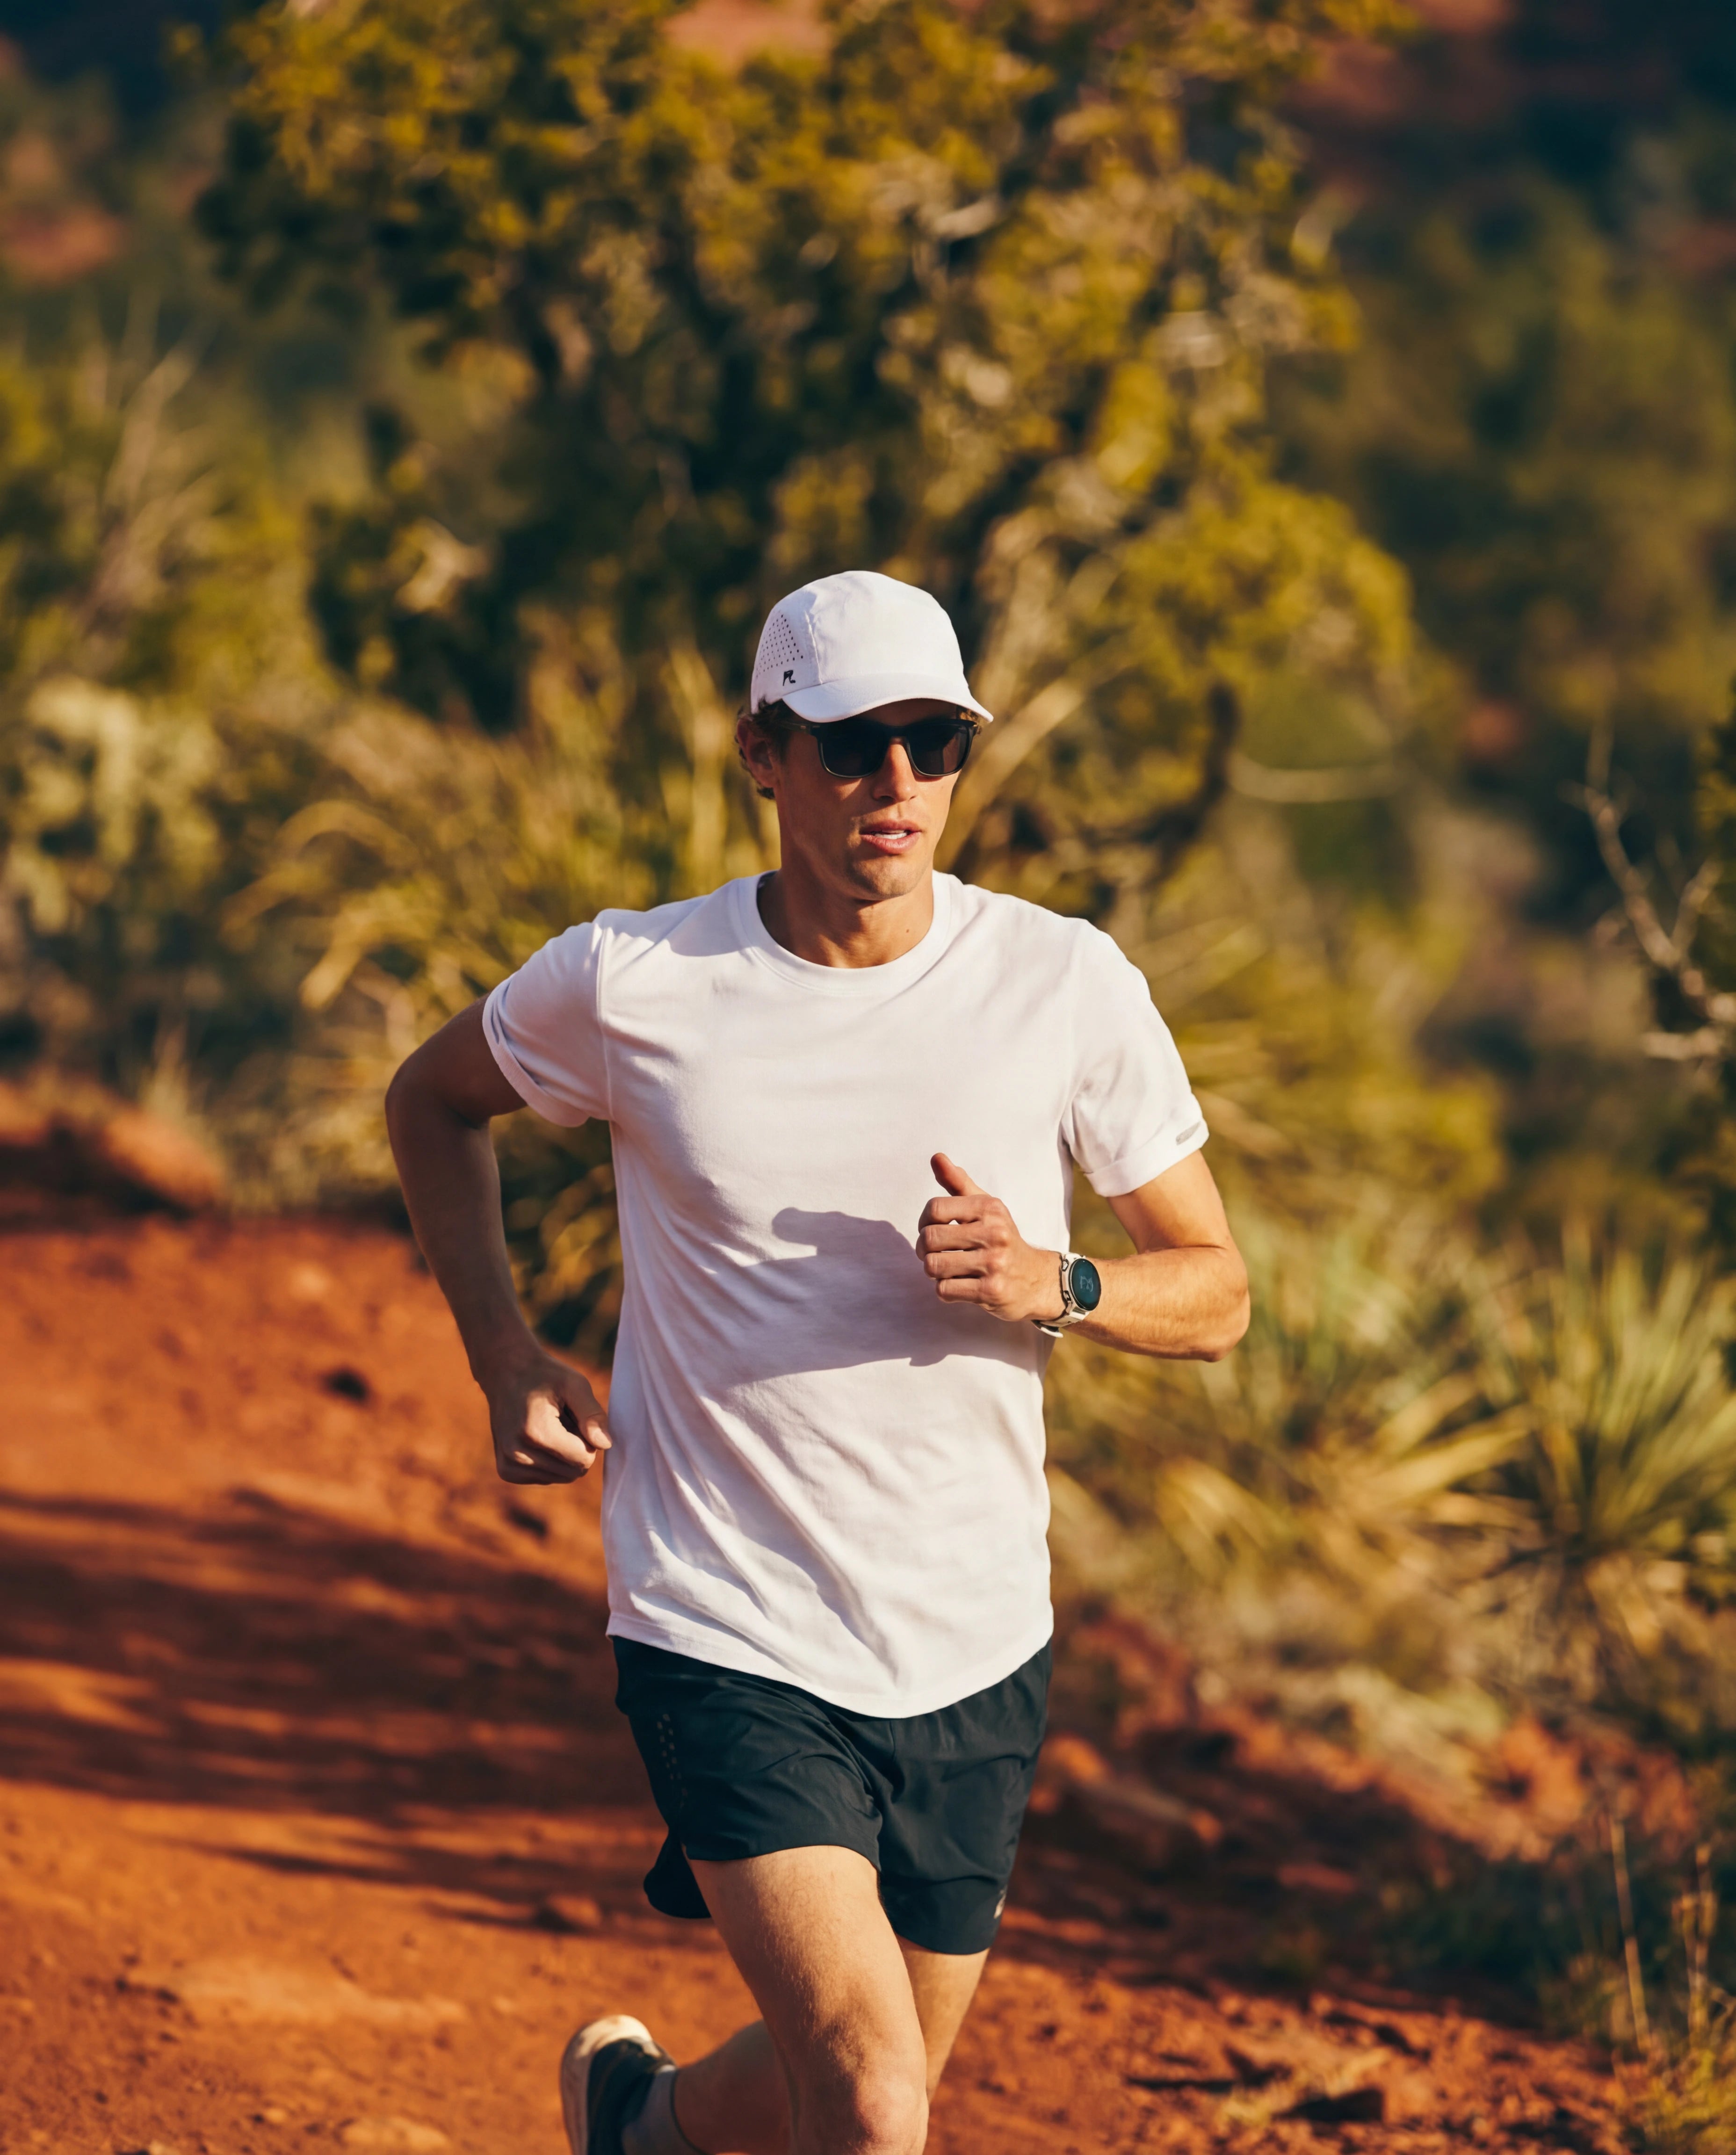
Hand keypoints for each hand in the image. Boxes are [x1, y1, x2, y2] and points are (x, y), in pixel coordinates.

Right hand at [478, 1343, 611, 1484]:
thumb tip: (606, 1445)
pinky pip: (546, 1478)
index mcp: (536, 1433)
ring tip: (549, 1426)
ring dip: (563, 1455)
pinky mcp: (506, 1471)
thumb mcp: (574, 1384)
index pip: (584, 1460)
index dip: (589, 1438)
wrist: (505, 1374)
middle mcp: (517, 1455)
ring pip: (562, 1477)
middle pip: (574, 1472)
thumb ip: (592, 1414)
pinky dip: (550, 1461)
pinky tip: (538, 1437)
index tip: (575, 1416)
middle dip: (577, 1448)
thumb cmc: (545, 1376)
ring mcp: (509, 1466)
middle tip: (563, 1420)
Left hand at [916, 1153, 1064, 1323]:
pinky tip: (959, 1285)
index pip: (935, 1208)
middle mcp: (995, 1233)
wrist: (1035, 1279)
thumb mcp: (985, 1207)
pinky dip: (945, 1290)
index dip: (924, 1220)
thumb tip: (936, 1157)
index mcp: (991, 1208)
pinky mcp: (990, 1291)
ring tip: (946, 1269)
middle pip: (930, 1238)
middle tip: (933, 1252)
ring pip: (933, 1266)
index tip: (931, 1228)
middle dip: (924, 1248)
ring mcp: (994, 1264)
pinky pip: (944, 1290)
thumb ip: (958, 1183)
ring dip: (933, 1270)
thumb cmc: (1001, 1239)